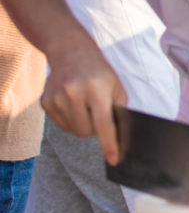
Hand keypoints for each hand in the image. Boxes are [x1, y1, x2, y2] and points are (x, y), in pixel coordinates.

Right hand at [42, 34, 127, 163]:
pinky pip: (62, 125)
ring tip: (87, 107)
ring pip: (74, 131)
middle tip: (99, 116)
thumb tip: (118, 137)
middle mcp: (74, 93)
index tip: (113, 159)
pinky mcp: (45, 102)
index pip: (103, 124)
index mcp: (96, 89)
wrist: (71, 53)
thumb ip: (118, 111)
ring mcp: (57, 97)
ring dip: (84, 126)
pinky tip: (74, 104)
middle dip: (96, 130)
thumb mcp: (116, 87)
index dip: (109, 144)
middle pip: (86, 132)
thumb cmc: (100, 73)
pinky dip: (71, 121)